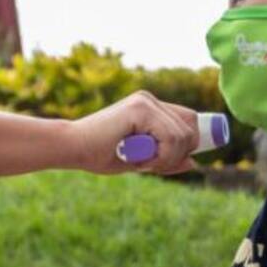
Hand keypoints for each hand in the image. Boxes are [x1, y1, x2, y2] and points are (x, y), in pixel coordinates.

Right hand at [70, 91, 197, 175]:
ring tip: (144, 163)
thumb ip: (166, 159)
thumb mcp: (140, 160)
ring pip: (184, 135)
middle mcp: (150, 100)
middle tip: (154, 166)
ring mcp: (146, 101)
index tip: (179, 162)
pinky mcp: (140, 108)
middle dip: (180, 153)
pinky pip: (171, 138)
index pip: (188, 121)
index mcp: (150, 108)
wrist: (73, 148)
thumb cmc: (100, 155)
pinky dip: (162, 156)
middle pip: (191, 127)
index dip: (190, 143)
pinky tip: (141, 160)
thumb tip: (193, 162)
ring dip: (168, 158)